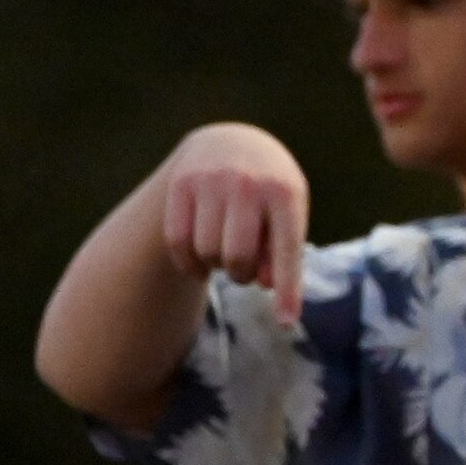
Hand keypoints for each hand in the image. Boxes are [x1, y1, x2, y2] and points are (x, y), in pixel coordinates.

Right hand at [160, 124, 311, 320]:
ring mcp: (210, 181)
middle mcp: (248, 183)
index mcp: (285, 193)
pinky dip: (188, 262)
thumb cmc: (270, 191)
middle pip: (238, 258)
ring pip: (206, 252)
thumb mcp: (287, 214)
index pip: (287, 251)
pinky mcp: (179, 184)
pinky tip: (198, 260)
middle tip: (243, 269)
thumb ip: (281, 252)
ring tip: (224, 254)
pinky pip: (177, 242)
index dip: (287, 290)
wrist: (231, 143)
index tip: (286, 322)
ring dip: (215, 265)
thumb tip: (264, 285)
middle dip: (241, 275)